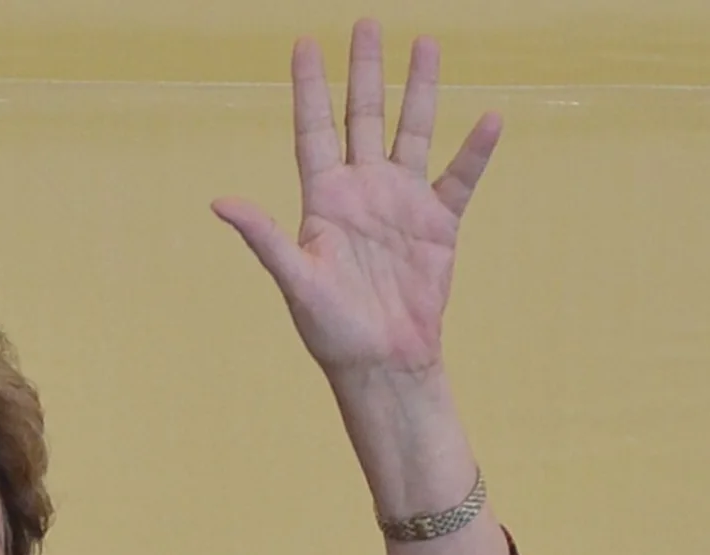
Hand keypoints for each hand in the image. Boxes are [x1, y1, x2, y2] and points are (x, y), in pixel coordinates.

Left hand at [213, 20, 499, 382]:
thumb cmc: (333, 331)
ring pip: (412, 133)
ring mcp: (401, 204)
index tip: (304, 42)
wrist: (384, 364)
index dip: (309, 87)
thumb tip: (221, 202)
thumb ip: (265, 238)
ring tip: (426, 44)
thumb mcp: (295, 282)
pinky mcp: (437, 225)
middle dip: (365, 71)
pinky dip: (473, 151)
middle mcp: (363, 191)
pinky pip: (458, 178)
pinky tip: (488, 119)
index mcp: (324, 199)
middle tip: (366, 24)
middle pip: (364, 117)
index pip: (314, 129)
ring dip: (419, 91)